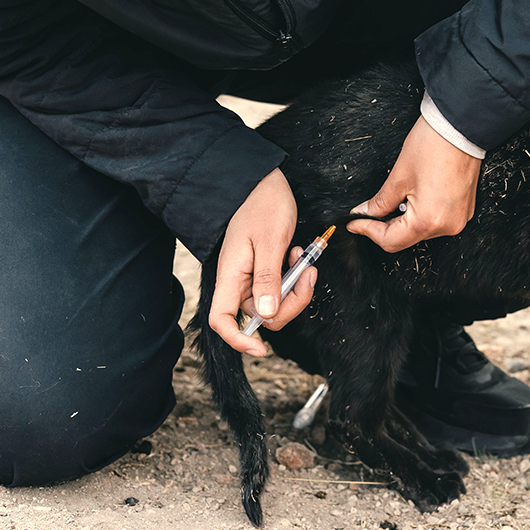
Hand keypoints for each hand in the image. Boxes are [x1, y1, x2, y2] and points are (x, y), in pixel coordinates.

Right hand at [208, 169, 315, 356]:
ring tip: (304, 260)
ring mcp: (251, 276)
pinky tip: (298, 256)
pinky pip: (281, 288)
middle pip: (260, 316)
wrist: (263, 181)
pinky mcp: (264, 269)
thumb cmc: (262, 204)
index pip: (221, 320)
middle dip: (290, 305)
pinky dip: (294, 278)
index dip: (238, 340)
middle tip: (307, 276)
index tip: (262, 348)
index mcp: (231, 275)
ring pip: (275, 304)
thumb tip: (267, 315)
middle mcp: (238, 280)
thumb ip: (267, 278)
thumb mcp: (269, 241)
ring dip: (296, 289)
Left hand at [347, 116, 480, 251]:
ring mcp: (458, 219)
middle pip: (407, 238)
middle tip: (370, 211)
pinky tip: (416, 196)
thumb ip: (379, 202)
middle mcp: (447, 225)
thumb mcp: (398, 176)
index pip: (391, 241)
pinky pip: (437, 221)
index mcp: (429, 220)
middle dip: (386, 225)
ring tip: (400, 196)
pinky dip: (422, 214)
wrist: (460, 127)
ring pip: (421, 231)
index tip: (356, 223)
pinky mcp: (464, 210)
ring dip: (404, 220)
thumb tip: (366, 213)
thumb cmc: (434, 145)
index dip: (369, 231)